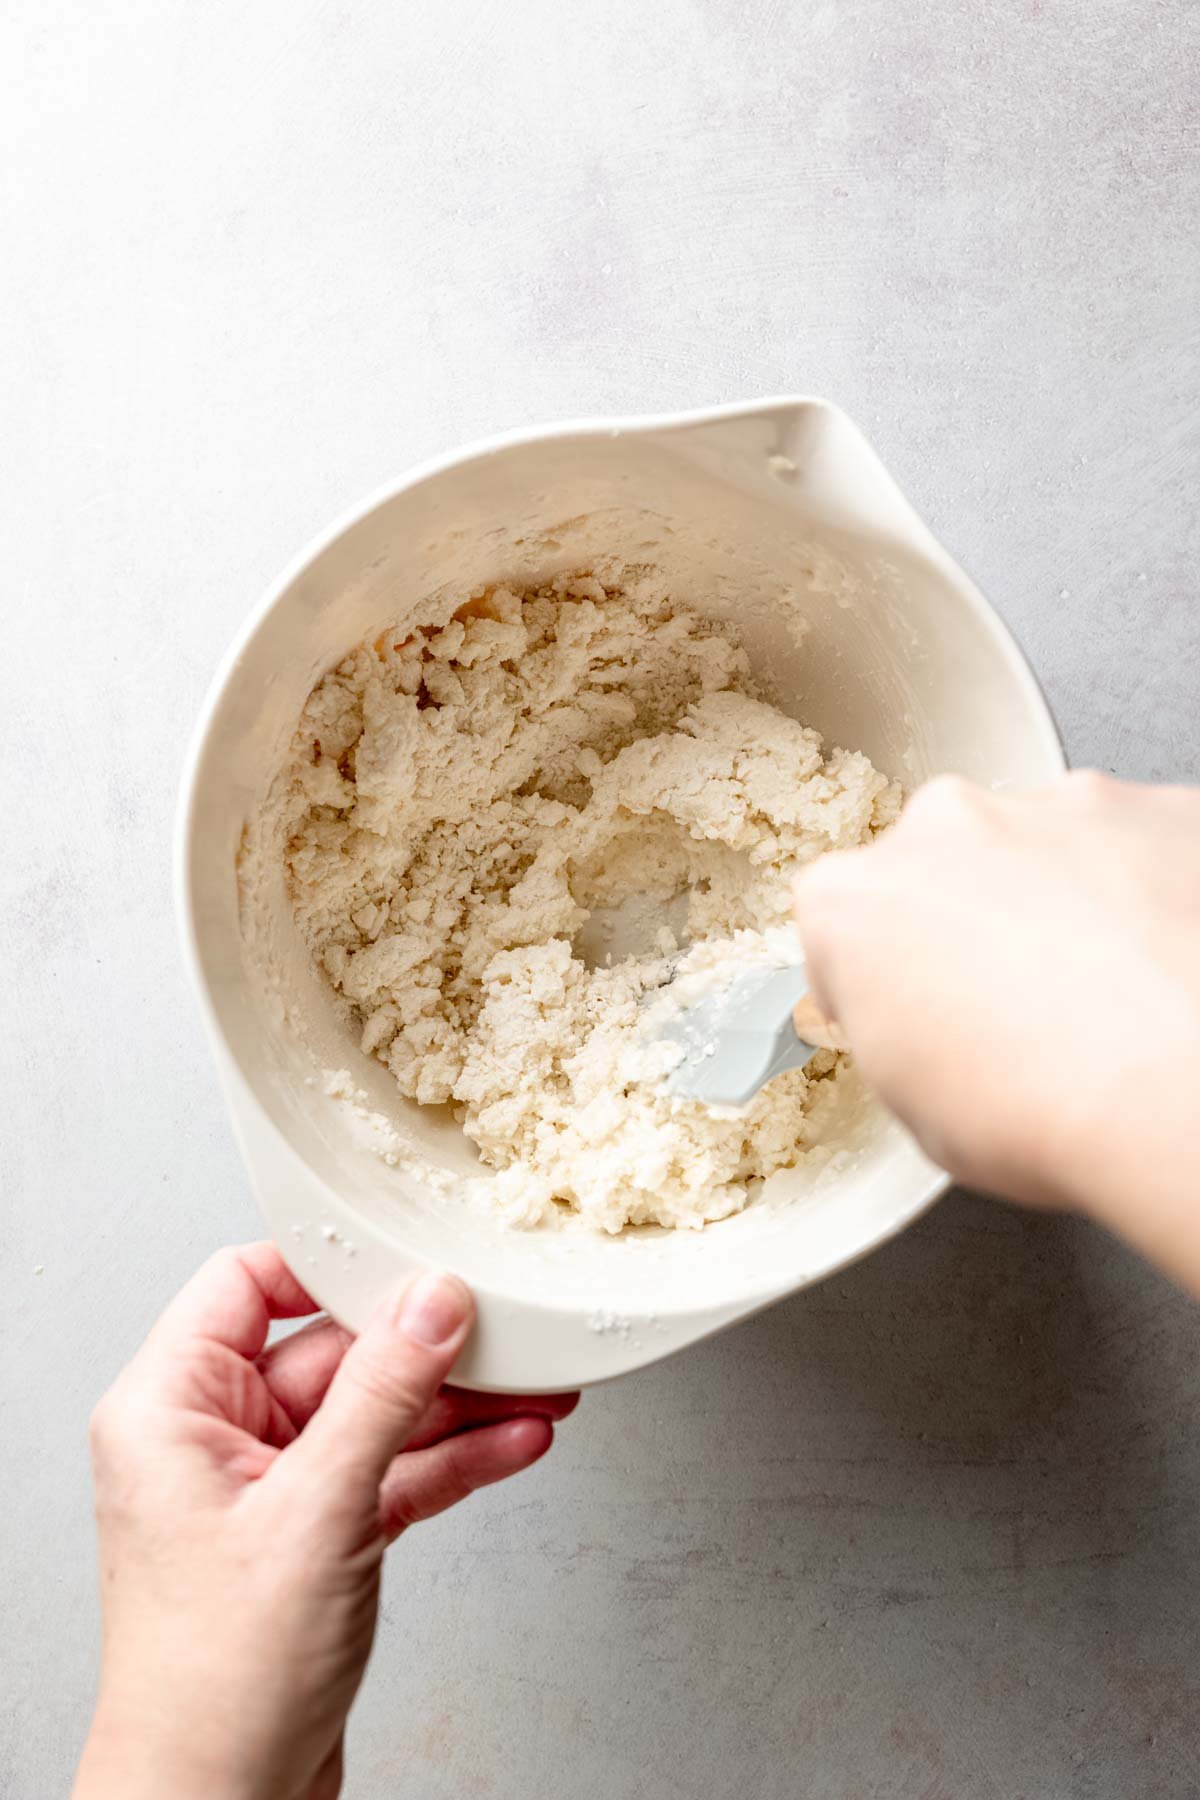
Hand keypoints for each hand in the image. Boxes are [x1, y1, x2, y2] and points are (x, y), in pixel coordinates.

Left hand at [73, 1246, 576, 1799]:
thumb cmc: (216, 1682)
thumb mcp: (316, 1510)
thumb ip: (383, 1394)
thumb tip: (431, 1304)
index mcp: (170, 1408)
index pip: (248, 1283)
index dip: (330, 1264)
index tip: (408, 1255)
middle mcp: (213, 1440)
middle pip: (332, 1351)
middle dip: (425, 1348)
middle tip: (503, 1330)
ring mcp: (268, 1490)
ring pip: (374, 1415)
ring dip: (456, 1406)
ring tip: (537, 1386)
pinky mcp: (314, 1537)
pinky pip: (390, 1472)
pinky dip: (451, 1461)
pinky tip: (513, 1442)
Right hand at [793, 773, 1199, 1290]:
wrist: (1175, 1094)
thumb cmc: (1043, 1112)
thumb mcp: (917, 1115)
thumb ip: (902, 1033)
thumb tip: (934, 1032)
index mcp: (855, 902)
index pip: (844, 926)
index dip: (880, 978)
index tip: (913, 1014)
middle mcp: (947, 828)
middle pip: (944, 864)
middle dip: (972, 920)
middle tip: (1015, 1006)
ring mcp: (1060, 807)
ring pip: (1048, 845)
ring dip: (1065, 900)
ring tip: (1106, 994)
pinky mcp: (1162, 808)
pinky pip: (1144, 846)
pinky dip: (1152, 893)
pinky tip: (1164, 967)